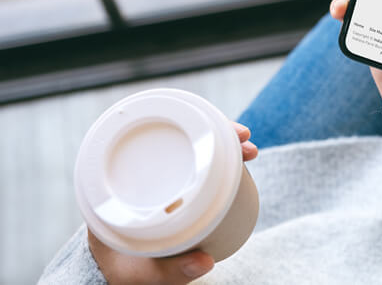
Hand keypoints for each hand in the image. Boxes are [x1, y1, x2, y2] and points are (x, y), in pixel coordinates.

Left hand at [88, 123, 257, 283]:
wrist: (114, 275)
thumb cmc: (120, 271)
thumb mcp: (139, 274)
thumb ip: (169, 270)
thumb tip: (206, 261)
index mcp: (115, 183)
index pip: (150, 139)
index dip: (189, 129)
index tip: (220, 131)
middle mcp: (135, 173)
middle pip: (178, 139)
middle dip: (218, 133)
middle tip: (245, 141)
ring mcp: (155, 179)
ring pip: (191, 150)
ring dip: (224, 145)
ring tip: (249, 151)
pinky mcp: (172, 188)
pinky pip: (196, 166)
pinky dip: (220, 161)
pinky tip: (239, 163)